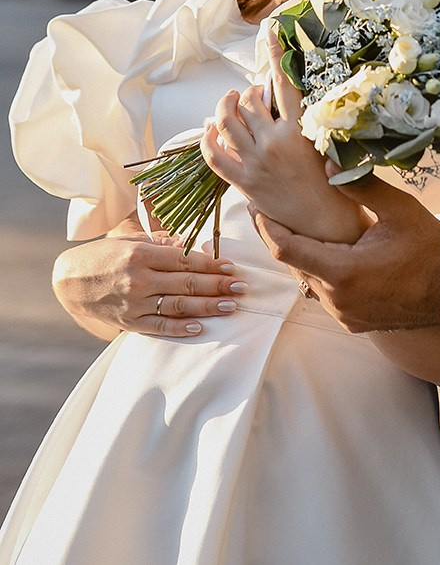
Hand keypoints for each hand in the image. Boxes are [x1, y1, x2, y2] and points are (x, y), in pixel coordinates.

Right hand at [52, 225, 246, 339]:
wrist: (69, 281)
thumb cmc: (103, 255)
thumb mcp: (130, 240)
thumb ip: (161, 242)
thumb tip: (189, 243)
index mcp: (142, 254)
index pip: (185, 259)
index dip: (211, 263)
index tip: (232, 267)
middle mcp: (140, 278)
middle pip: (187, 283)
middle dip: (217, 285)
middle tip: (241, 287)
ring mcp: (135, 303)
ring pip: (178, 306)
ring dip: (208, 306)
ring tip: (231, 306)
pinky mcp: (129, 322)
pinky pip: (159, 326)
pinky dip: (180, 328)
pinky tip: (200, 327)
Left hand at [201, 34, 364, 243]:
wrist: (327, 227)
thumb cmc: (335, 186)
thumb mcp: (328, 145)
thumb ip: (309, 121)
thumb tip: (285, 99)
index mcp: (301, 129)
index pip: (283, 83)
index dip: (275, 54)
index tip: (269, 32)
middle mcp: (275, 142)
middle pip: (250, 100)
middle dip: (248, 91)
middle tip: (252, 94)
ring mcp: (257, 162)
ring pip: (227, 122)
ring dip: (224, 106)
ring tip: (229, 102)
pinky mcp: (244, 183)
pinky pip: (214, 156)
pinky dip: (207, 139)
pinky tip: (209, 131)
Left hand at [249, 170, 439, 333]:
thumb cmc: (429, 249)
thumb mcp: (399, 210)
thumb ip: (361, 187)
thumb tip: (326, 164)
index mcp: (343, 271)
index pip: (287, 249)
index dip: (267, 228)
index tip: (256, 207)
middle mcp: (337, 299)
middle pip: (294, 264)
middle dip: (282, 237)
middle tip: (271, 209)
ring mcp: (344, 314)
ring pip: (308, 279)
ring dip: (302, 255)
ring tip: (298, 226)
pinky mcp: (352, 322)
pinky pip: (324, 293)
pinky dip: (320, 271)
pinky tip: (328, 251)